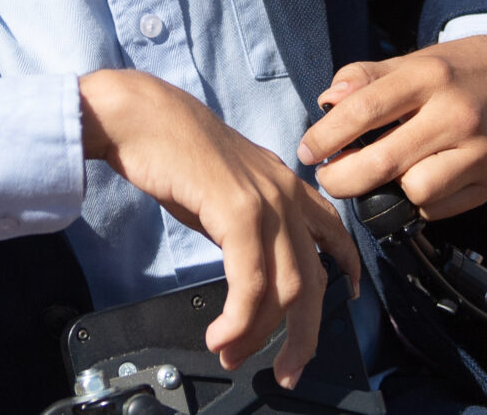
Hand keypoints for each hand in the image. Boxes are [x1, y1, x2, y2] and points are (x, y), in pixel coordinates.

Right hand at [79, 69, 360, 386]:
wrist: (139, 116)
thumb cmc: (171, 150)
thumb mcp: (224, 189)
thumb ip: (246, 223)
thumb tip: (248, 271)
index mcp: (285, 185)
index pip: (333, 235)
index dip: (344, 272)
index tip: (346, 302)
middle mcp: (286, 193)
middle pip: (315, 279)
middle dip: (304, 335)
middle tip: (287, 370)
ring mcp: (267, 201)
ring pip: (289, 289)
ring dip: (261, 334)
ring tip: (232, 352)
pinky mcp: (239, 211)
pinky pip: (252, 283)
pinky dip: (239, 319)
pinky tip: (221, 333)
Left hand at [298, 36, 486, 221]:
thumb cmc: (458, 70)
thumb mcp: (413, 60)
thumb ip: (365, 77)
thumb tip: (327, 102)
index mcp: (429, 77)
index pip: (364, 110)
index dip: (326, 136)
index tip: (306, 150)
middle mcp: (456, 115)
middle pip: (383, 163)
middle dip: (342, 179)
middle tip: (328, 177)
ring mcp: (479, 152)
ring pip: (413, 192)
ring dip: (386, 192)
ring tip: (380, 176)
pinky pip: (439, 209)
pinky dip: (417, 202)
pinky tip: (414, 181)